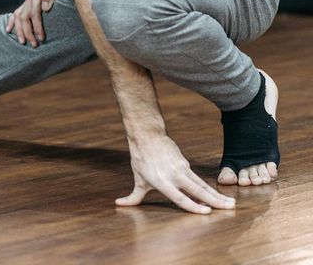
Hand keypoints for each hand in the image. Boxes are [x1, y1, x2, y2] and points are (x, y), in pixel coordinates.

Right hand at [5, 0, 68, 46]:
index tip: (41, 38)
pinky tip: (8, 30)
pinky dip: (11, 22)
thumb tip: (44, 8)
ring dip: (19, 30)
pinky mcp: (27, 3)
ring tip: (22, 42)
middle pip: (24, 17)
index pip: (33, 14)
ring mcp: (27, 0)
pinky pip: (16, 13)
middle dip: (28, 32)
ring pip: (18, 16)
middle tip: (34, 44)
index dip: (36, 27)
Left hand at [118, 134, 235, 213]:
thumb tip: (118, 204)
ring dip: (217, 195)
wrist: (148, 136)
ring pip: (202, 184)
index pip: (180, 197)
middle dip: (214, 201)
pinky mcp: (186, 164)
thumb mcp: (138, 179)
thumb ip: (133, 196)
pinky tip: (218, 195)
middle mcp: (174, 176)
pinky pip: (199, 178)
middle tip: (230, 208)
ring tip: (230, 203)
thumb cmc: (141, 159)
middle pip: (197, 190)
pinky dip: (209, 187)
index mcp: (162, 182)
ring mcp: (182, 169)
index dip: (193, 206)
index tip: (207, 212)